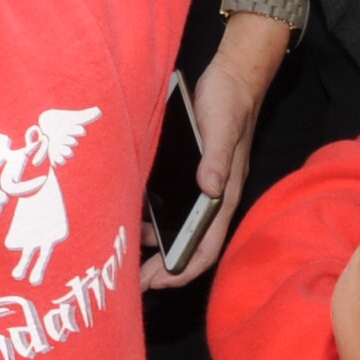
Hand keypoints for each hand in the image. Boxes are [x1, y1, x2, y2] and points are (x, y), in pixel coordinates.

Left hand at [147, 22, 278, 290]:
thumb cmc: (229, 102)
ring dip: (156, 244)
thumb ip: (216, 158)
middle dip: (165, 267)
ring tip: (128, 254)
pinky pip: (172, 205)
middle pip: (190, 243)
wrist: (232, 75)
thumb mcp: (221, 127)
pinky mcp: (189, 172)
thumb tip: (210, 188)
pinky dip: (153, 218)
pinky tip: (133, 217)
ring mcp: (202, 185)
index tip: (159, 283)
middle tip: (134, 283)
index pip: (208, 244)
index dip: (185, 268)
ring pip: (179, 227)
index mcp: (224, 192)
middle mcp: (214, 195)